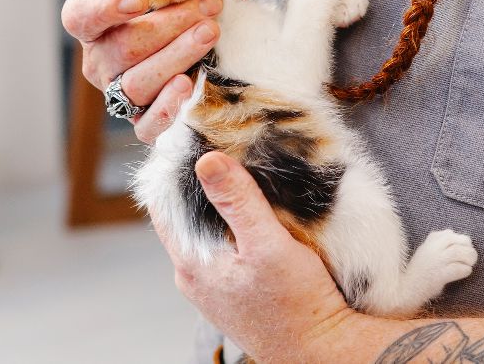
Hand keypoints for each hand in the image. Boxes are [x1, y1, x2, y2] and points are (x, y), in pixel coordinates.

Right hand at [61, 0, 263, 143]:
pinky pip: (147, 126)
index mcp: (93, 26)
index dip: (106, 8)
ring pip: (139, 83)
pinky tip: (188, 86)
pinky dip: (167, 108)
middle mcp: (100, 64)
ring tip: (210, 33)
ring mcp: (119, 97)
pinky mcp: (143, 124)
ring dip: (177, 56)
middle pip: (123, 48)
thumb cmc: (169, 5)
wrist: (199, 43)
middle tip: (209, 5)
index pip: (81, 17)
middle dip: (169, 25)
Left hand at [153, 152, 353, 360]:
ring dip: (218, 206)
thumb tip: (206, 160)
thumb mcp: (269, 245)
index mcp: (193, 263)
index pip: (163, 205)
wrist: (320, 351)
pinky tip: (255, 215)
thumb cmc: (297, 305)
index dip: (173, 171)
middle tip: (221, 147)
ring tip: (240, 174)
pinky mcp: (233, 291)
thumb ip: (238, 203)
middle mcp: (194, 276)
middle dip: (199, 183)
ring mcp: (212, 286)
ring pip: (205, 232)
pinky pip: (223, 248)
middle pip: (183, 216)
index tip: (190, 139)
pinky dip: (232, 226)